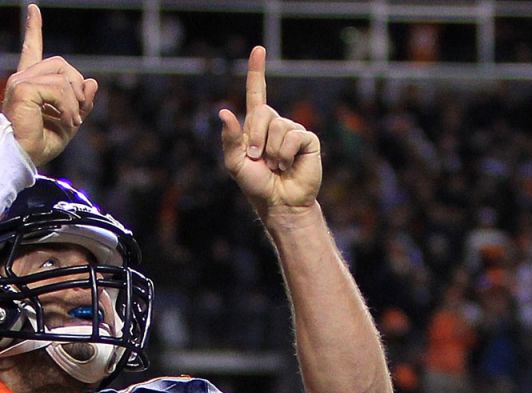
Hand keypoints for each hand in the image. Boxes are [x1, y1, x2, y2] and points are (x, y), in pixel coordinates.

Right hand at [2, 4, 98, 166]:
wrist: (22, 158)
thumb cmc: (40, 144)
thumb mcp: (69, 121)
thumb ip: (81, 102)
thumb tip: (92, 82)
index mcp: (29, 84)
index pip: (32, 50)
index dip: (34, 29)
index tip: (34, 9)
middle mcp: (22, 79)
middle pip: (61, 64)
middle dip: (76, 87)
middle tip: (79, 114)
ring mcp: (20, 82)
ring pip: (63, 76)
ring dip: (75, 101)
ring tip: (72, 122)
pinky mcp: (23, 89)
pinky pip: (59, 88)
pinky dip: (69, 106)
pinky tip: (67, 121)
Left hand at [219, 47, 321, 214]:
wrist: (279, 203)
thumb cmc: (256, 185)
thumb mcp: (236, 163)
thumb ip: (230, 139)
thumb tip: (224, 112)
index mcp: (256, 126)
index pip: (256, 93)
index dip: (257, 71)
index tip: (258, 49)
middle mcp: (276, 124)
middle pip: (262, 113)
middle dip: (255, 137)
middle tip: (258, 158)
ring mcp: (293, 130)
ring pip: (278, 127)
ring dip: (272, 152)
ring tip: (276, 166)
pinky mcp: (308, 140)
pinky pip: (293, 137)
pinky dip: (285, 154)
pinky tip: (288, 166)